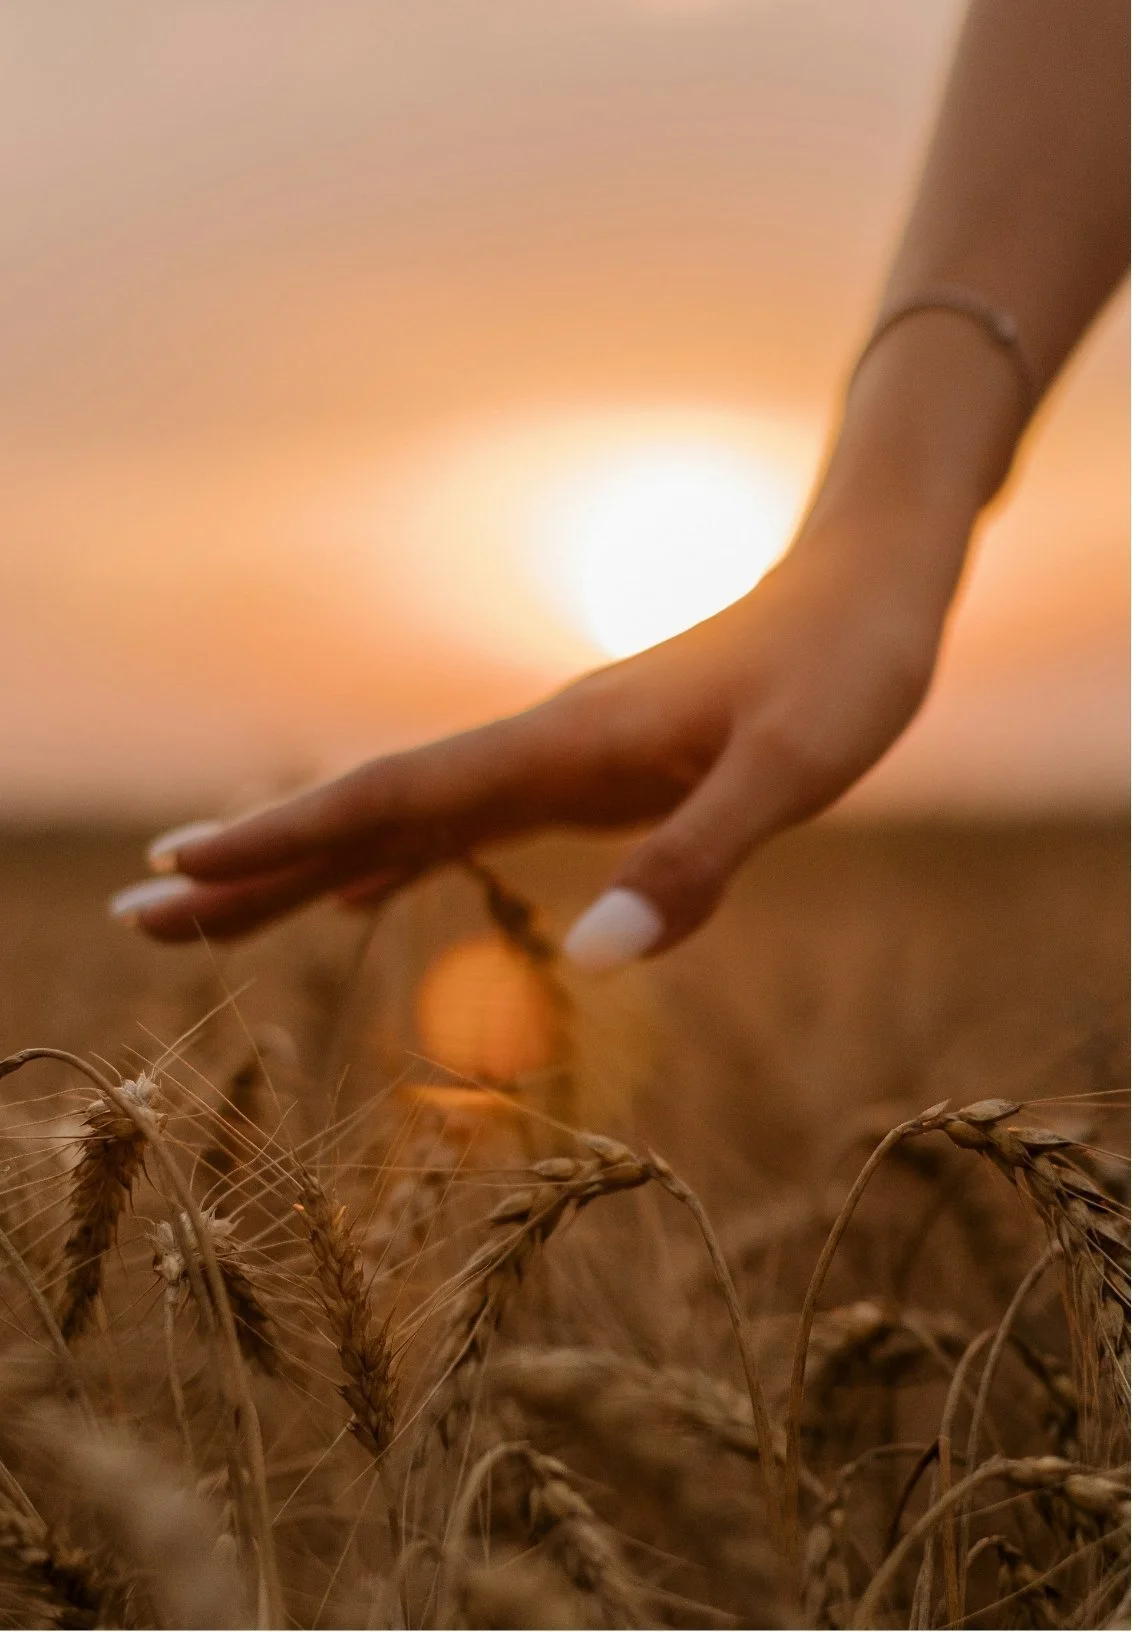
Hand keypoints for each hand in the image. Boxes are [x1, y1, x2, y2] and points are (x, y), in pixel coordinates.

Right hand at [110, 503, 953, 967]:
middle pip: (365, 810)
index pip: (394, 799)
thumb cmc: (843, 673)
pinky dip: (383, 862)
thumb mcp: (794, 771)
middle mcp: (535, 747)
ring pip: (397, 818)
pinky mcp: (581, 772)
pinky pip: (453, 823)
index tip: (178, 872)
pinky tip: (350, 896)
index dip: (284, 838)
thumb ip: (697, 860)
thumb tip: (596, 967)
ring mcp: (551, 757)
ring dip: (299, 867)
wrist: (864, 589)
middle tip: (141, 922)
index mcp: (562, 746)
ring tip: (209, 918)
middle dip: (252, 865)